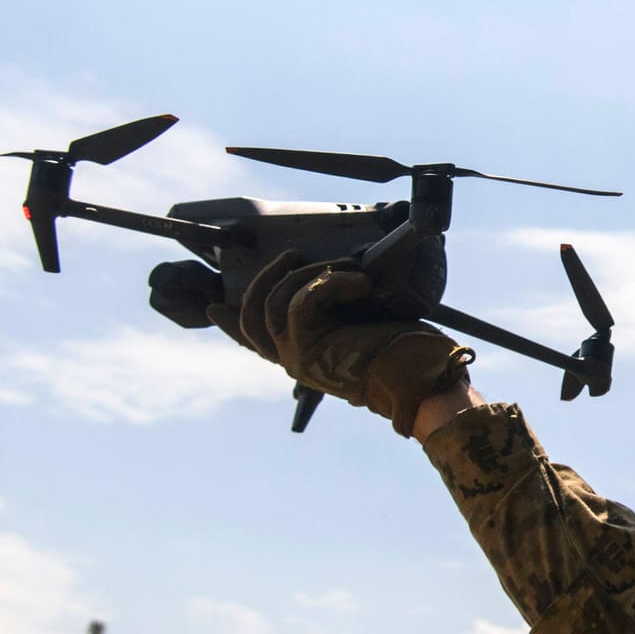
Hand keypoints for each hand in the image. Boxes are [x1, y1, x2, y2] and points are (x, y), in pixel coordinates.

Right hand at [207, 251, 473, 436]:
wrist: (422, 378)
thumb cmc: (406, 352)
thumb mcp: (365, 323)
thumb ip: (340, 310)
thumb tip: (343, 274)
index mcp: (304, 357)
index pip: (255, 341)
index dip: (231, 325)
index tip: (212, 309)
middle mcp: (295, 361)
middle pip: (254, 317)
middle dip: (266, 278)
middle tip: (292, 256)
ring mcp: (299, 357)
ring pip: (276, 303)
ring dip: (312, 273)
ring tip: (346, 266)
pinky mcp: (310, 349)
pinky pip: (301, 302)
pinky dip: (330, 282)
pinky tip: (359, 280)